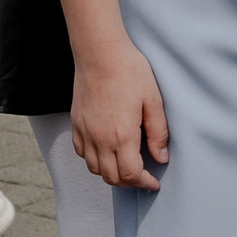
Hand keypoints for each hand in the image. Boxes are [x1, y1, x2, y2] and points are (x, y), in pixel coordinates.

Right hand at [70, 39, 168, 189]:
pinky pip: (81, 153)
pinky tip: (105, 151)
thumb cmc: (129, 71)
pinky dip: (93, 160)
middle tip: (143, 177)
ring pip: (94, 169)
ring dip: (111, 173)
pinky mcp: (76, 124)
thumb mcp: (153, 100)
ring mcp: (85, 132)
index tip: (154, 182)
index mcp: (122, 135)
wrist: (100, 53)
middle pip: (111, 178)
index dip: (144, 183)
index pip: (130, 175)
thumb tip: (161, 157)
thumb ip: (158, 132)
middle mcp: (100, 139)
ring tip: (125, 166)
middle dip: (129, 183)